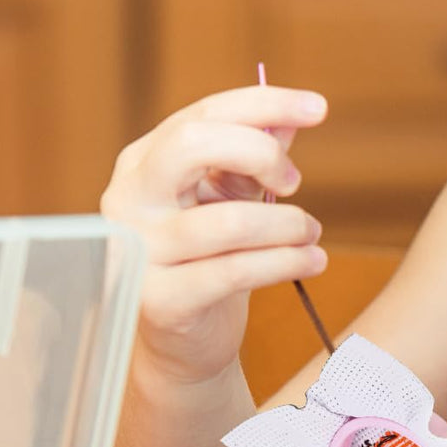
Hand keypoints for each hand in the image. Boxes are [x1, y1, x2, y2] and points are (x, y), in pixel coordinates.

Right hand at [99, 84, 329, 385]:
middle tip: (293, 182)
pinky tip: (313, 261)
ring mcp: (138, 250)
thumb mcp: (230, 199)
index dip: (265, 104)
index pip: (203, 114)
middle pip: (192, 144)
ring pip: (229, 220)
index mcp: (144, 163)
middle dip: (260, 154)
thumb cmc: (210, 259)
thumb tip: (291, 115)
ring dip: (289, 225)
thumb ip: (254, 158)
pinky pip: (236, 271)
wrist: (185, 342)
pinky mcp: (159, 299)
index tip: (318, 108)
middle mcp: (128, 199)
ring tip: (311, 234)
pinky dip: (288, 262)